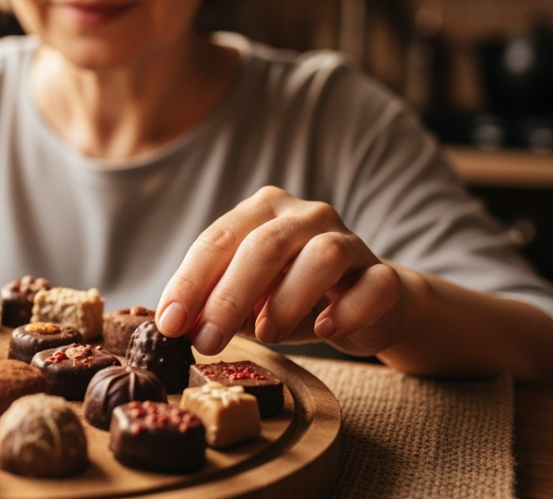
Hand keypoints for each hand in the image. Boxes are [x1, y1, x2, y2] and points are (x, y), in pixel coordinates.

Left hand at [156, 186, 404, 356]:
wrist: (364, 304)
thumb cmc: (289, 296)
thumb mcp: (245, 298)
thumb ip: (212, 304)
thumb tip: (173, 325)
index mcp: (262, 212)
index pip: (218, 239)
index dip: (190, 282)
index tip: (169, 323)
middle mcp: (305, 216)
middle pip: (265, 245)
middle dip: (229, 296)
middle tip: (207, 341)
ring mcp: (349, 240)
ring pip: (322, 255)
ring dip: (288, 298)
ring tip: (267, 334)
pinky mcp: (383, 275)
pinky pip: (374, 285)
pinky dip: (349, 309)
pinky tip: (326, 330)